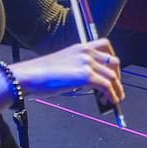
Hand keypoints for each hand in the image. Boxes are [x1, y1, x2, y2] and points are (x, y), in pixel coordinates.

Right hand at [5, 38, 123, 105]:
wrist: (29, 76)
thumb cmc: (41, 74)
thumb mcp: (64, 64)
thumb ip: (79, 68)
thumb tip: (92, 82)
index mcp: (80, 47)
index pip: (106, 46)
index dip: (112, 60)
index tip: (113, 72)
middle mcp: (86, 52)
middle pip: (113, 62)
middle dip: (117, 77)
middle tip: (116, 88)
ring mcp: (86, 63)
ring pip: (112, 76)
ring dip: (117, 89)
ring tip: (117, 99)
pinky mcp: (86, 76)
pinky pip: (107, 86)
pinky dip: (112, 95)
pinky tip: (111, 101)